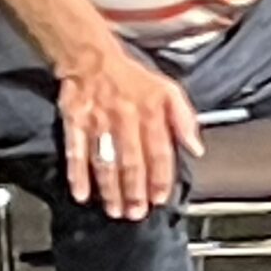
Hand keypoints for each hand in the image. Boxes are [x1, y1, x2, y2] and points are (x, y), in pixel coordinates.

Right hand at [58, 45, 202, 220]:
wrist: (91, 58)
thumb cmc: (130, 78)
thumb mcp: (167, 90)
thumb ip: (185, 119)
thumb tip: (196, 148)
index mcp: (150, 111)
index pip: (159, 151)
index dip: (160, 178)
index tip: (160, 198)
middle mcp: (125, 118)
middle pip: (131, 161)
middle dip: (135, 191)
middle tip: (136, 213)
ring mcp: (98, 121)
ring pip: (105, 161)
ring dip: (110, 189)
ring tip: (115, 210)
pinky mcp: (74, 121)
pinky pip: (75, 150)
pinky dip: (77, 173)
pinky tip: (81, 193)